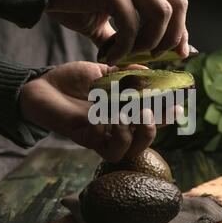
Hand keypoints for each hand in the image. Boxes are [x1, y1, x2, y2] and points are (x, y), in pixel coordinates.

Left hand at [19, 62, 155, 161]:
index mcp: (122, 110)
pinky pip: (108, 150)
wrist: (43, 85)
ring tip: (129, 115)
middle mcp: (115, 127)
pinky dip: (112, 135)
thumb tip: (148, 70)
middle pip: (143, 141)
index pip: (150, 117)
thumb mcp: (102, 71)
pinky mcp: (87, 140)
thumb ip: (125, 73)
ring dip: (136, 135)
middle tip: (150, 112)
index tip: (178, 105)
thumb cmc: (72, 79)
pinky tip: (103, 117)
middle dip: (154, 128)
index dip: (166, 115)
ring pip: (128, 152)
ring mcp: (101, 136)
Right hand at [46, 0, 188, 63]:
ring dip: (150, 42)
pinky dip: (124, 47)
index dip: (182, 30)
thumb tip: (135, 62)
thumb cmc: (70, 0)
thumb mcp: (102, 22)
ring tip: (129, 55)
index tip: (180, 53)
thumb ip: (121, 37)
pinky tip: (110, 56)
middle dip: (173, 36)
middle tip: (155, 56)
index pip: (176, 2)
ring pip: (161, 12)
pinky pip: (130, 24)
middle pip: (177, 4)